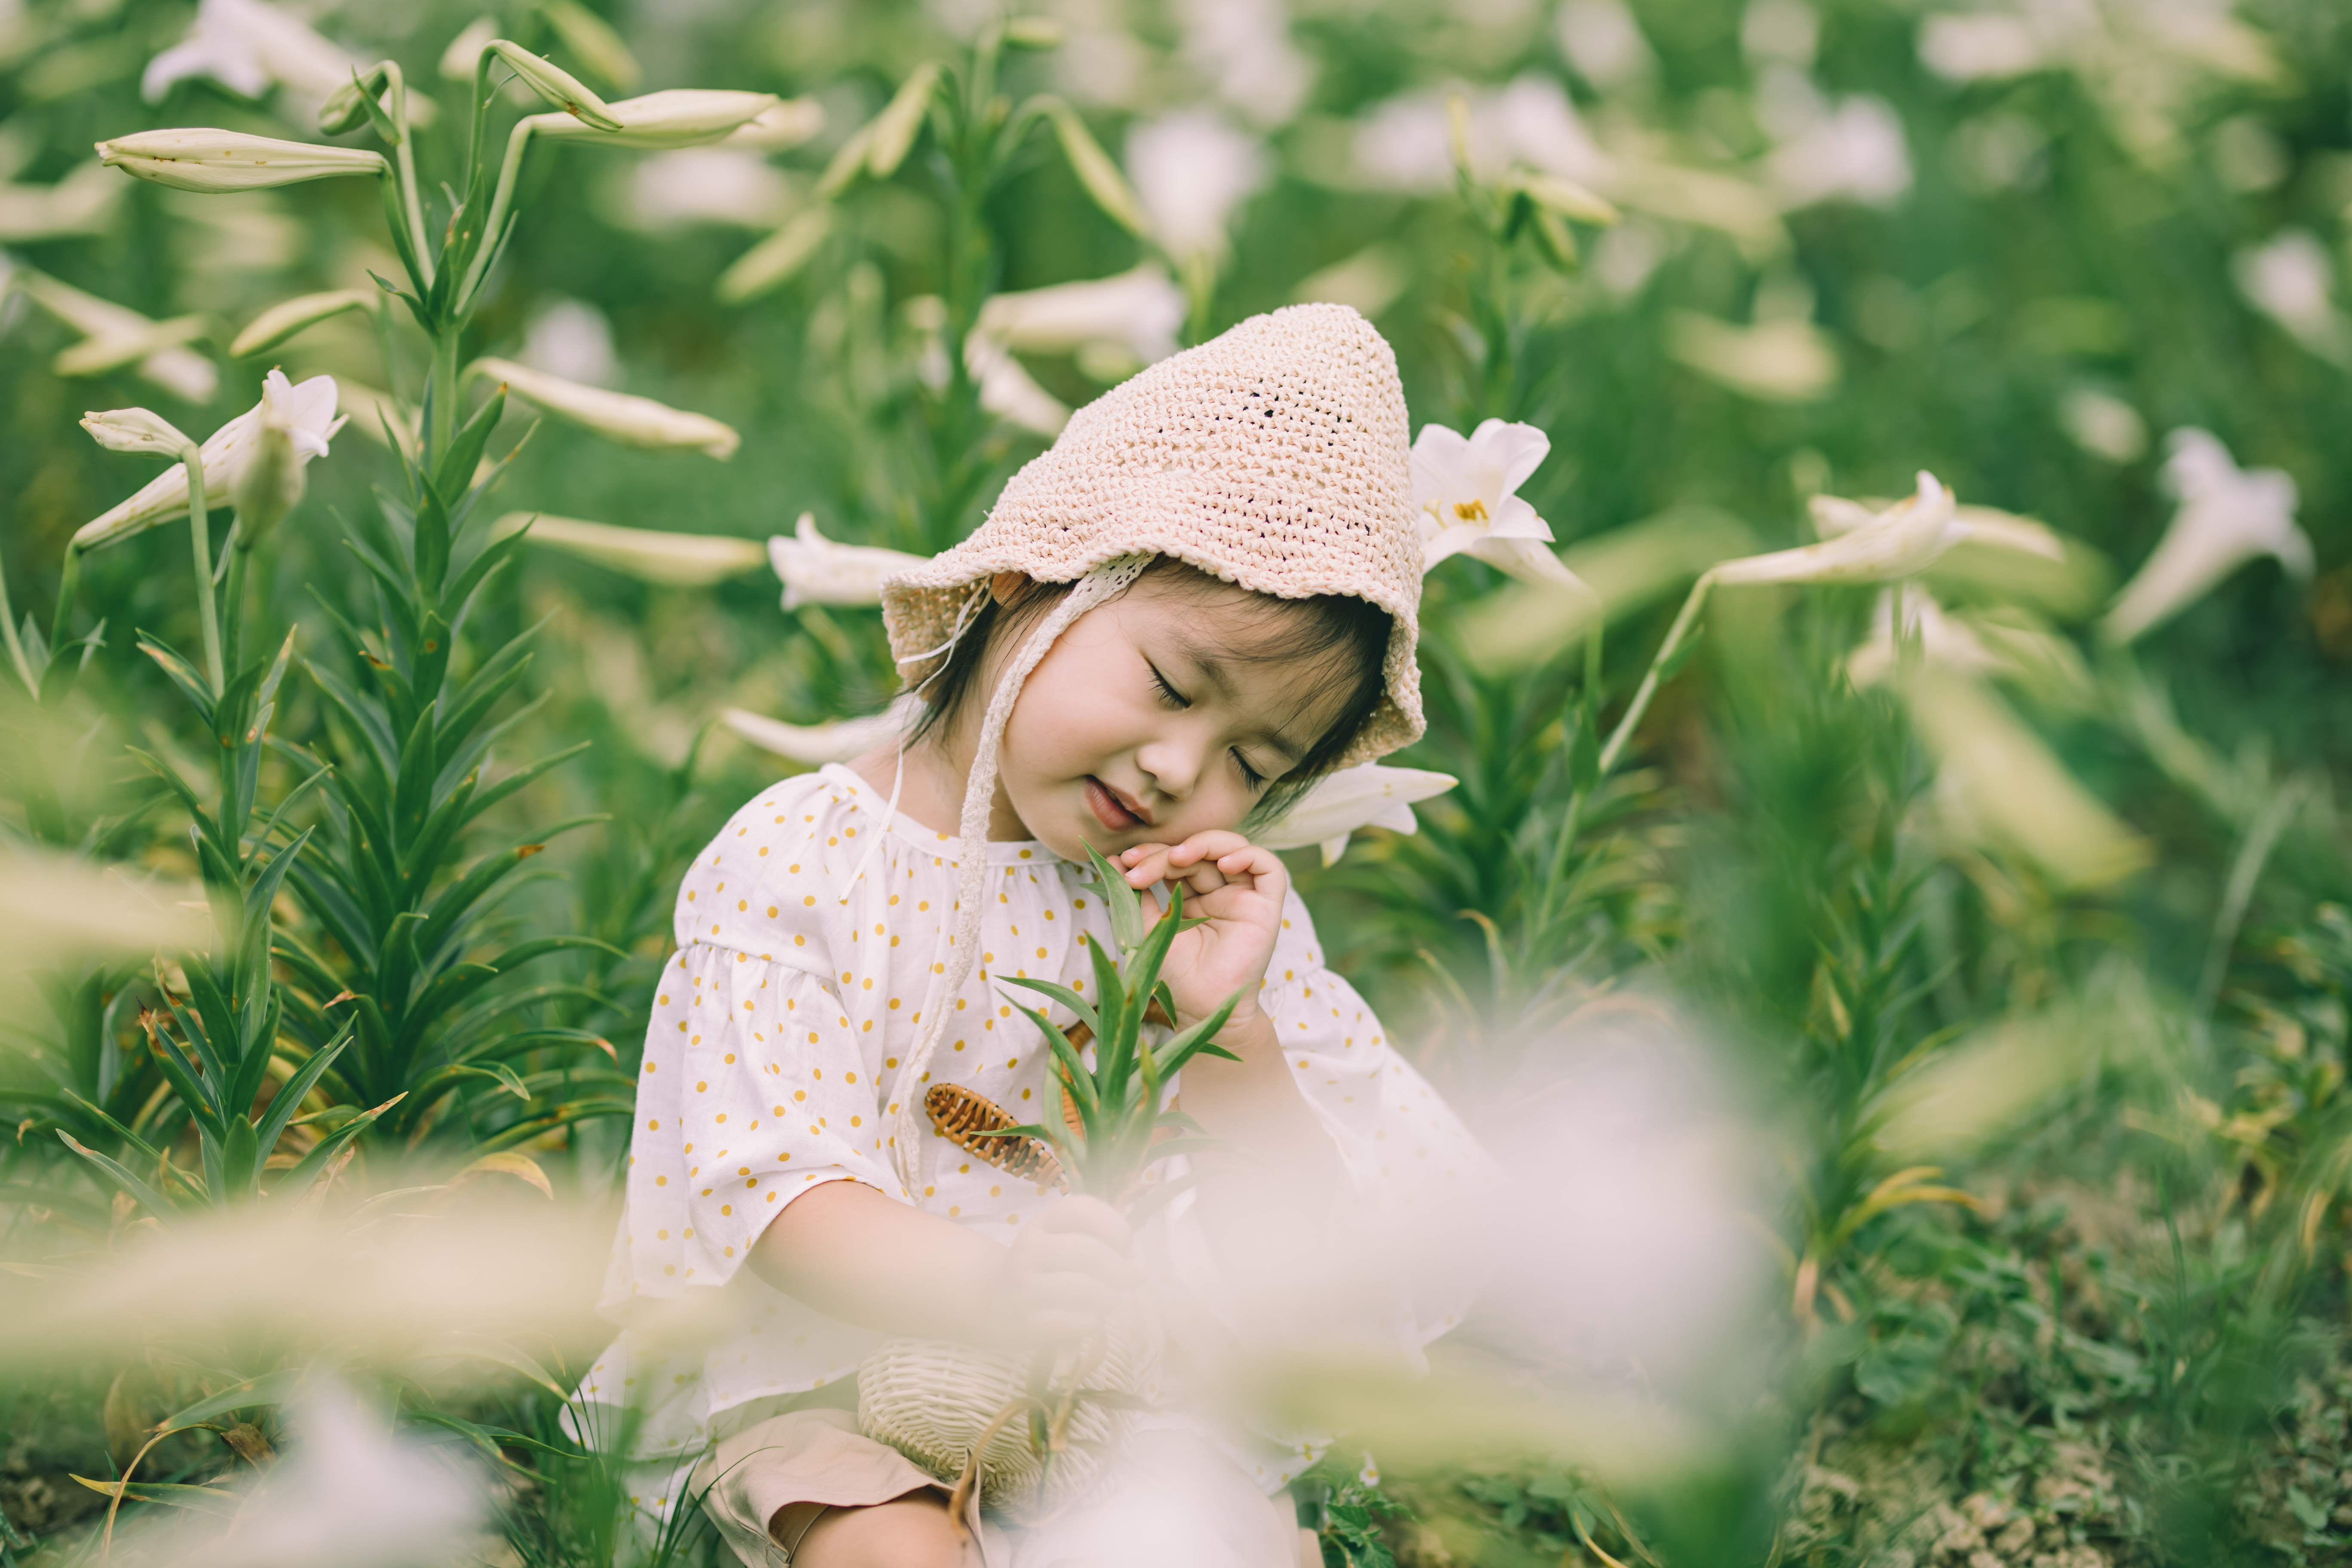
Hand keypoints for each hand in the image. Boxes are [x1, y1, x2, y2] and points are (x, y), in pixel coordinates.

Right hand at [1001, 1194, 1132, 1346]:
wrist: (994, 1301)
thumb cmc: (1044, 1268)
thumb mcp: (1063, 1241)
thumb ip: (1103, 1244)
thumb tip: (1139, 1269)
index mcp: (1043, 1223)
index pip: (1082, 1210)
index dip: (1115, 1226)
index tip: (1125, 1244)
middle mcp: (1030, 1250)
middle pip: (1087, 1251)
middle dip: (1120, 1268)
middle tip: (1130, 1278)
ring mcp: (1025, 1288)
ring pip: (1084, 1289)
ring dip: (1110, 1297)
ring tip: (1109, 1300)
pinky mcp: (1028, 1323)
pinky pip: (1076, 1322)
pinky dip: (1093, 1322)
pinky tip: (1088, 1318)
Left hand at [1116, 831, 1286, 1033]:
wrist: (1199, 1007)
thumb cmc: (1174, 974)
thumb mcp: (1147, 926)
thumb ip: (1135, 893)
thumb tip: (1115, 860)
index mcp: (1194, 897)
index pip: (1177, 860)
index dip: (1152, 855)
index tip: (1126, 863)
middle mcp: (1220, 893)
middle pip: (1199, 853)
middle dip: (1166, 853)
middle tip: (1139, 865)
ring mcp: (1244, 898)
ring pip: (1233, 849)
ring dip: (1203, 845)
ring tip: (1176, 857)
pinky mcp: (1267, 907)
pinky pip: (1269, 869)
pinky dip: (1248, 856)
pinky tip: (1223, 864)